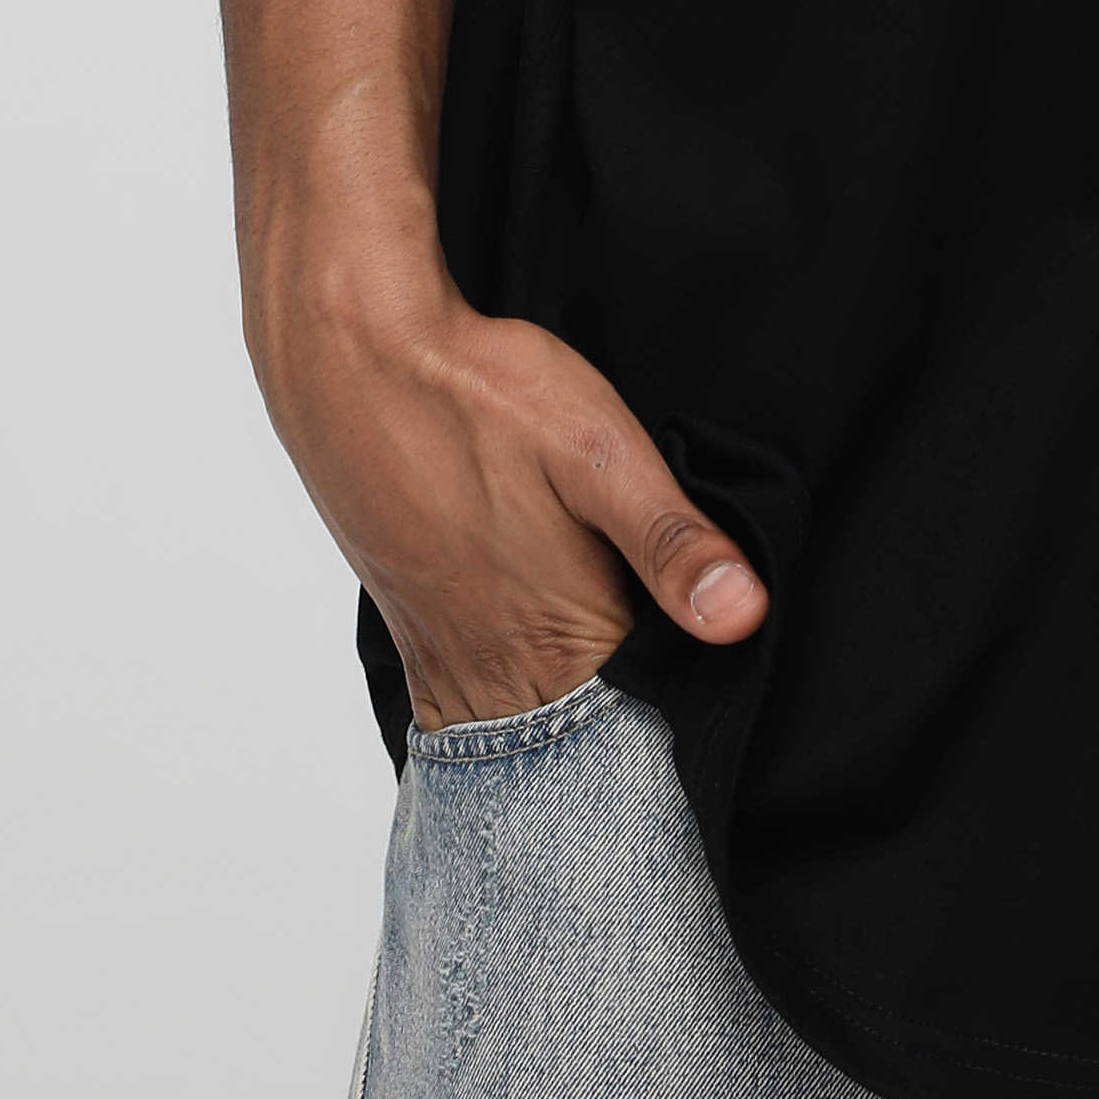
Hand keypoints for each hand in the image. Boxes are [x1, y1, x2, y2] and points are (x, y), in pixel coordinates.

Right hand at [251, 239, 767, 734]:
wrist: (353, 358)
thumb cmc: (481, 396)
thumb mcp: (602, 453)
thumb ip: (671, 543)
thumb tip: (745, 618)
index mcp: (558, 643)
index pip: (645, 719)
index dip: (686, 696)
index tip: (708, 663)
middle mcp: (492, 675)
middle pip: (578, 740)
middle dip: (626, 714)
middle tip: (649, 639)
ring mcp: (439, 658)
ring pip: (520, 732)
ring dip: (566, 705)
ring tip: (599, 643)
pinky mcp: (407, 631)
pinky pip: (465, 703)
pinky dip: (508, 692)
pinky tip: (532, 642)